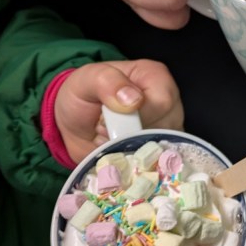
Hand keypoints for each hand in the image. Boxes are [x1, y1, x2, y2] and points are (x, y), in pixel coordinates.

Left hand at [53, 59, 183, 163]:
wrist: (74, 123)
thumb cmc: (84, 95)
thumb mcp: (87, 80)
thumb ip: (108, 82)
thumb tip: (135, 100)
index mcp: (157, 79)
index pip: (162, 103)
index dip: (137, 116)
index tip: (110, 117)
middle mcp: (171, 105)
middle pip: (164, 130)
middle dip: (129, 136)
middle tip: (106, 129)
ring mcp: (169, 131)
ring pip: (161, 151)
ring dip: (129, 151)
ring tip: (110, 140)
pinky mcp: (163, 154)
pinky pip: (156, 166)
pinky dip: (132, 165)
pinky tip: (117, 153)